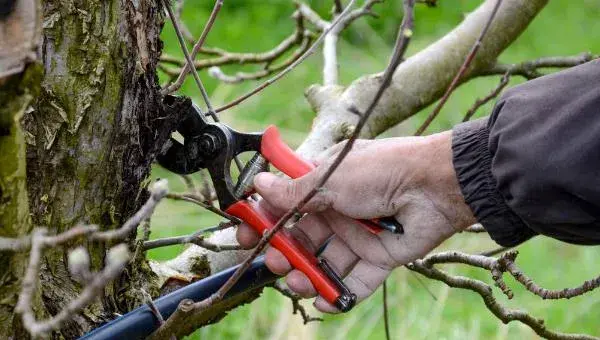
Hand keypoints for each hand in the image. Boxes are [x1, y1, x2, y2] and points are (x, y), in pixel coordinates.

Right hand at [236, 131, 475, 311]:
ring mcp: (358, 235)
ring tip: (297, 281)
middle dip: (283, 252)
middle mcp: (339, 209)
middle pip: (302, 238)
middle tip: (273, 260)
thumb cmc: (382, 170)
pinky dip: (338, 295)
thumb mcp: (330, 177)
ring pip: (324, 262)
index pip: (286, 203)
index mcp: (325, 182)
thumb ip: (293, 190)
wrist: (435, 186)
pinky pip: (355, 281)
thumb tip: (259, 185)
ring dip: (307, 275)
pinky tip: (324, 301)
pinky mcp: (379, 257)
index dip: (264, 217)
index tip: (245, 230)